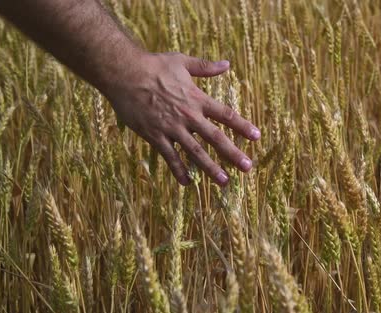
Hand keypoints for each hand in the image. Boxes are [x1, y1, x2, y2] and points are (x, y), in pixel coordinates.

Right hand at [102, 52, 259, 185]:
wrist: (124, 73)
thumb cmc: (153, 65)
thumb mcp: (182, 62)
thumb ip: (206, 67)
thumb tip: (227, 64)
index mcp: (197, 99)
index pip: (226, 115)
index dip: (243, 126)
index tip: (257, 137)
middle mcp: (188, 116)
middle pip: (216, 138)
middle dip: (233, 154)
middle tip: (248, 167)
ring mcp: (172, 128)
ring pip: (195, 152)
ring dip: (211, 168)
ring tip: (224, 181)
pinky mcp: (155, 136)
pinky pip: (170, 157)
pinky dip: (179, 170)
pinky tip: (187, 183)